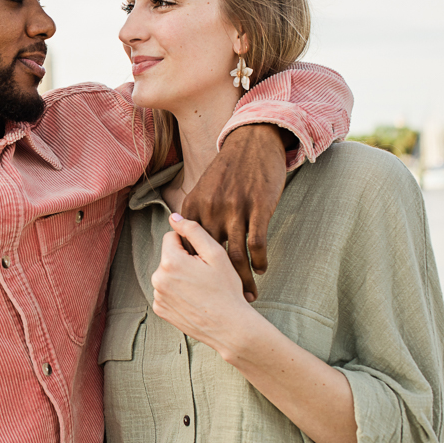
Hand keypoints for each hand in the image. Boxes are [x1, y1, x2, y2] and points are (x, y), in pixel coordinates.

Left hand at [151, 214, 257, 352]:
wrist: (230, 328)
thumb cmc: (226, 289)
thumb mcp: (216, 254)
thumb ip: (193, 230)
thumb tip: (173, 217)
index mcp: (170, 261)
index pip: (172, 238)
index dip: (190, 245)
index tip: (203, 259)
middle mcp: (157, 278)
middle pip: (169, 257)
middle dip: (184, 261)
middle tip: (205, 276)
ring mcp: (157, 296)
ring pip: (168, 275)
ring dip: (180, 277)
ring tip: (201, 290)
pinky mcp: (160, 310)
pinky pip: (166, 292)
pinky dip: (177, 293)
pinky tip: (194, 300)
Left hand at [182, 124, 286, 300]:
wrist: (252, 142)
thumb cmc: (227, 171)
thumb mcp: (202, 191)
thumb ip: (192, 216)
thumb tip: (182, 242)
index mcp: (193, 207)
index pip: (187, 249)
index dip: (194, 272)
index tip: (202, 288)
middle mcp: (210, 210)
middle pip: (210, 257)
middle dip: (218, 282)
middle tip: (229, 300)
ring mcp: (234, 208)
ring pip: (235, 255)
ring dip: (243, 279)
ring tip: (248, 295)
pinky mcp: (258, 207)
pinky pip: (257, 242)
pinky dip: (259, 260)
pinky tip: (261, 269)